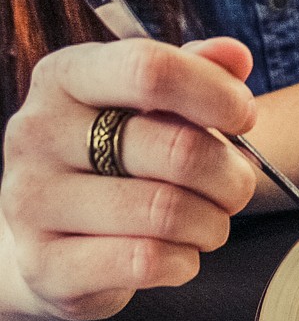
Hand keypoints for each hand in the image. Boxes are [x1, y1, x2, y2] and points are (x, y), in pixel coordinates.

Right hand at [0, 37, 256, 320]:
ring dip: (212, 224)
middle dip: (231, 176)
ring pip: (167, 212)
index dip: (216, 95)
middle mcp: (37, 132)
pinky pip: (147, 260)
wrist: (54, 241)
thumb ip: (195, 73)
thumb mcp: (151, 106)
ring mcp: (32, 200)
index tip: (245, 117)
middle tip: (235, 187)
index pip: (149, 70)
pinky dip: (184, 261)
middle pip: (176, 149)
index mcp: (65, 78)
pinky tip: (179, 254)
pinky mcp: (46, 264)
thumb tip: (235, 55)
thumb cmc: (117, 163)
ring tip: (208, 223)